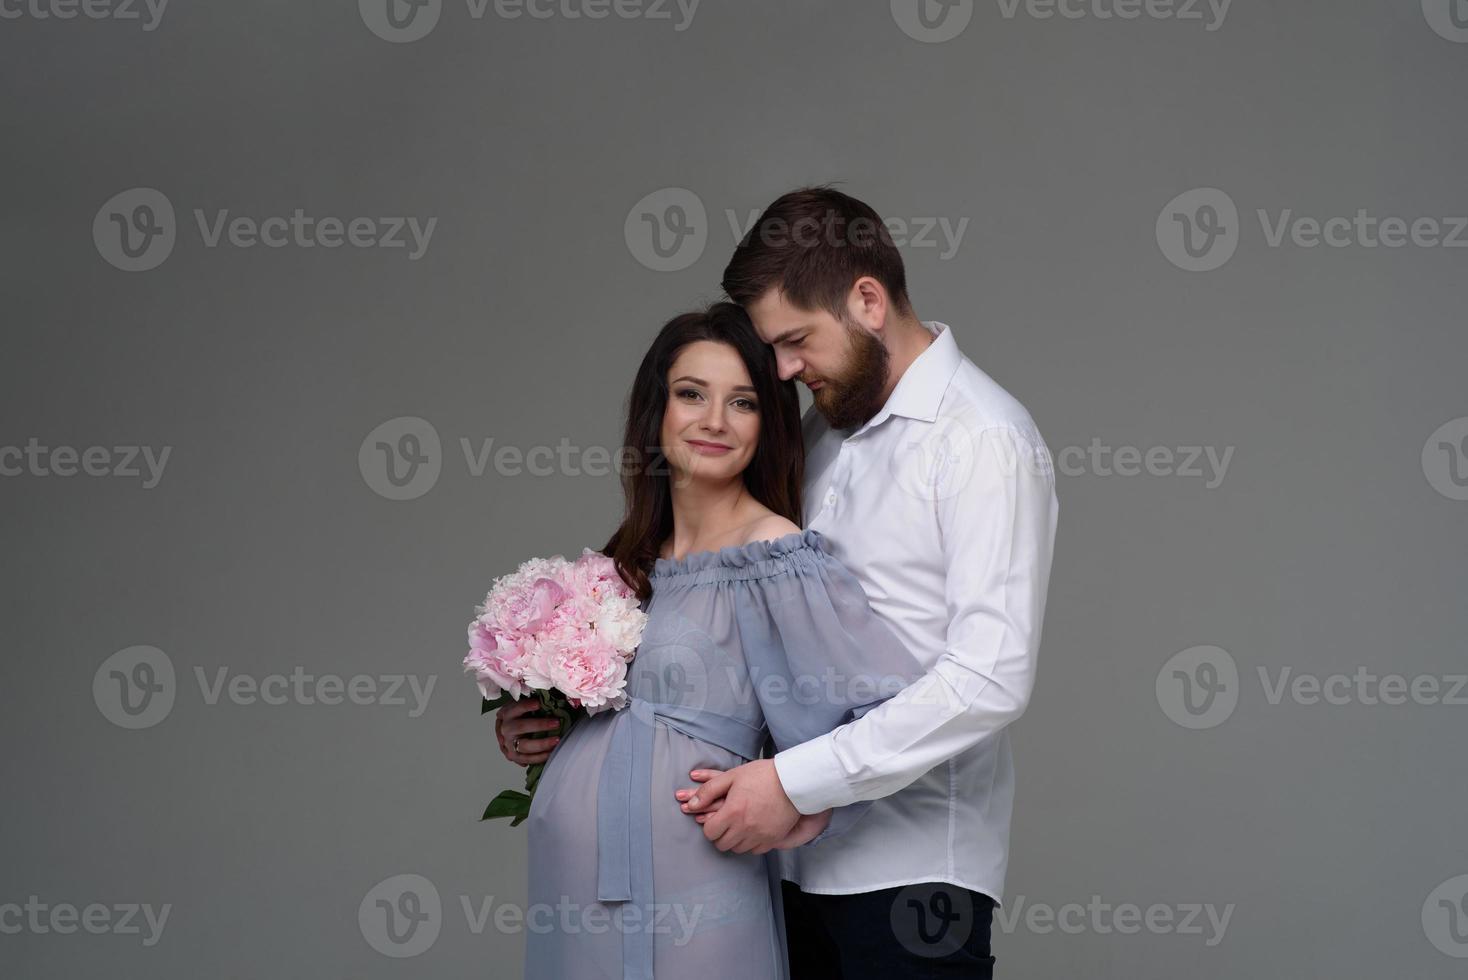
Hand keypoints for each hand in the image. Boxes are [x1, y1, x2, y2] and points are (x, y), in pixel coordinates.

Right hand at [495, 697, 559, 765]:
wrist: (508, 733)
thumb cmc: (520, 717)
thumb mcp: (522, 707)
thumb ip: (533, 704)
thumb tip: (550, 700)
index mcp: (507, 714)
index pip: (515, 708)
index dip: (526, 706)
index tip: (538, 703)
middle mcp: (506, 729)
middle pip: (521, 727)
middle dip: (540, 725)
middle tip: (556, 723)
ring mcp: (508, 744)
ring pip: (524, 746)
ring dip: (542, 744)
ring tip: (556, 740)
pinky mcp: (513, 756)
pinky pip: (526, 758)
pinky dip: (540, 757)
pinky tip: (551, 752)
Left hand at [672, 759, 801, 853]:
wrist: (793, 781)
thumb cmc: (762, 775)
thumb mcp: (732, 776)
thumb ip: (708, 790)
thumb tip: (691, 804)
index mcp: (733, 812)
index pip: (709, 833)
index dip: (709, 826)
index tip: (715, 819)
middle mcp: (745, 828)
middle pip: (722, 844)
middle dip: (720, 835)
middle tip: (725, 824)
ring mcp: (759, 836)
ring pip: (737, 849)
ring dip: (735, 840)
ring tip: (738, 826)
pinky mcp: (772, 839)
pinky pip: (755, 850)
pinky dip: (750, 843)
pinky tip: (752, 831)